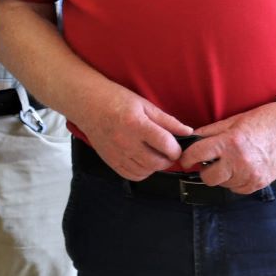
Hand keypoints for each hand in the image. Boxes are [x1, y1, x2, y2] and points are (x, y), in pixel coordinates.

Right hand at [73, 87, 193, 181]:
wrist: (88, 104)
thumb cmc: (116, 99)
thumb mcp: (144, 104)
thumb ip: (167, 121)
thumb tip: (188, 132)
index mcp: (136, 124)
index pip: (166, 145)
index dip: (177, 148)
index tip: (176, 145)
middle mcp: (125, 141)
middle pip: (157, 162)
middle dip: (168, 159)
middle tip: (168, 151)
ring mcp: (116, 153)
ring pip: (145, 171)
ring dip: (155, 166)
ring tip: (154, 154)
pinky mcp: (109, 160)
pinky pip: (131, 175)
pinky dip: (141, 172)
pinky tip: (142, 161)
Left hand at [180, 102, 275, 192]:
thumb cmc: (264, 120)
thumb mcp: (233, 120)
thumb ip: (210, 132)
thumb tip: (191, 139)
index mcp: (230, 142)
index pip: (197, 154)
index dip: (186, 157)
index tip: (185, 158)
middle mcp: (240, 161)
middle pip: (207, 177)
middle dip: (204, 170)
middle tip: (209, 161)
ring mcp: (251, 175)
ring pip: (222, 184)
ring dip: (221, 176)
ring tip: (229, 162)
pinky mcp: (260, 183)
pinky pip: (237, 189)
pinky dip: (234, 182)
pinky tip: (239, 169)